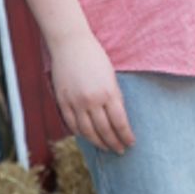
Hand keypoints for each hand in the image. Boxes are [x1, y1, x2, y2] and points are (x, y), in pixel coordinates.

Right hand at [49, 32, 134, 154]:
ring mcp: (75, 102)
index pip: (120, 123)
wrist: (70, 43)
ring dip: (98, 143)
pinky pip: (72, 124)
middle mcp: (92, 100)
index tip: (131, 143)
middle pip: (105, 130)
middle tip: (120, 150)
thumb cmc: (94, 56)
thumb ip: (115, 97)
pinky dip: (80, 133)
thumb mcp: (111, 76)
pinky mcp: (63, 101)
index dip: (126, 136)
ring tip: (106, 148)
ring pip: (88, 132)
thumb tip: (118, 118)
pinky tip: (87, 137)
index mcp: (108, 92)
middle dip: (114, 143)